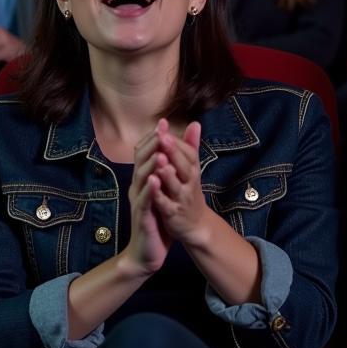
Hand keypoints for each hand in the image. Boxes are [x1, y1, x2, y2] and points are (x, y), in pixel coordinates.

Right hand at [120, 126, 172, 276]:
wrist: (146, 253)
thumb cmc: (156, 222)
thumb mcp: (163, 195)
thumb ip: (167, 174)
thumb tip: (172, 154)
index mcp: (143, 182)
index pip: (144, 155)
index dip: (153, 138)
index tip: (163, 122)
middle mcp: (137, 188)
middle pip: (141, 161)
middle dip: (151, 144)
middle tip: (161, 129)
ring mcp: (138, 202)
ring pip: (141, 179)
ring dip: (150, 164)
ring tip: (160, 151)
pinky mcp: (142, 218)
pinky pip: (144, 202)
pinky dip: (150, 190)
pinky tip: (156, 181)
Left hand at [149, 121, 211, 248]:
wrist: (195, 224)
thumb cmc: (189, 191)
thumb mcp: (191, 168)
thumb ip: (191, 146)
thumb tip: (195, 123)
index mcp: (192, 170)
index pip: (186, 153)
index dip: (175, 142)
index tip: (163, 129)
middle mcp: (189, 182)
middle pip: (183, 165)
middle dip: (172, 151)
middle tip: (163, 138)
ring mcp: (181, 198)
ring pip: (175, 184)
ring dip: (167, 172)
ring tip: (158, 159)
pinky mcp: (173, 213)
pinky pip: (166, 203)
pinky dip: (159, 194)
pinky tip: (151, 185)